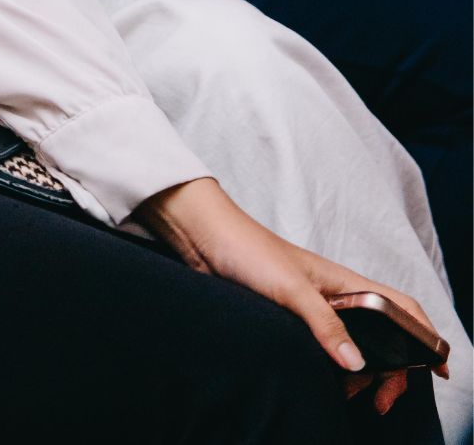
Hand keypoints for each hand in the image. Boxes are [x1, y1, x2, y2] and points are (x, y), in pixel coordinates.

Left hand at [140, 177, 445, 410]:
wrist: (200, 236)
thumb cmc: (246, 248)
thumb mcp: (291, 289)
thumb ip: (326, 325)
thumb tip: (359, 365)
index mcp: (344, 281)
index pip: (400, 306)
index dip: (424, 334)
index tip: (437, 368)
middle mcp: (333, 295)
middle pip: (382, 335)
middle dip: (392, 370)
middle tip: (380, 400)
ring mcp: (312, 309)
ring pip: (353, 347)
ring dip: (361, 374)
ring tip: (353, 396)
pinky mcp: (287, 320)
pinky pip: (323, 350)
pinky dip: (334, 371)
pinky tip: (328, 386)